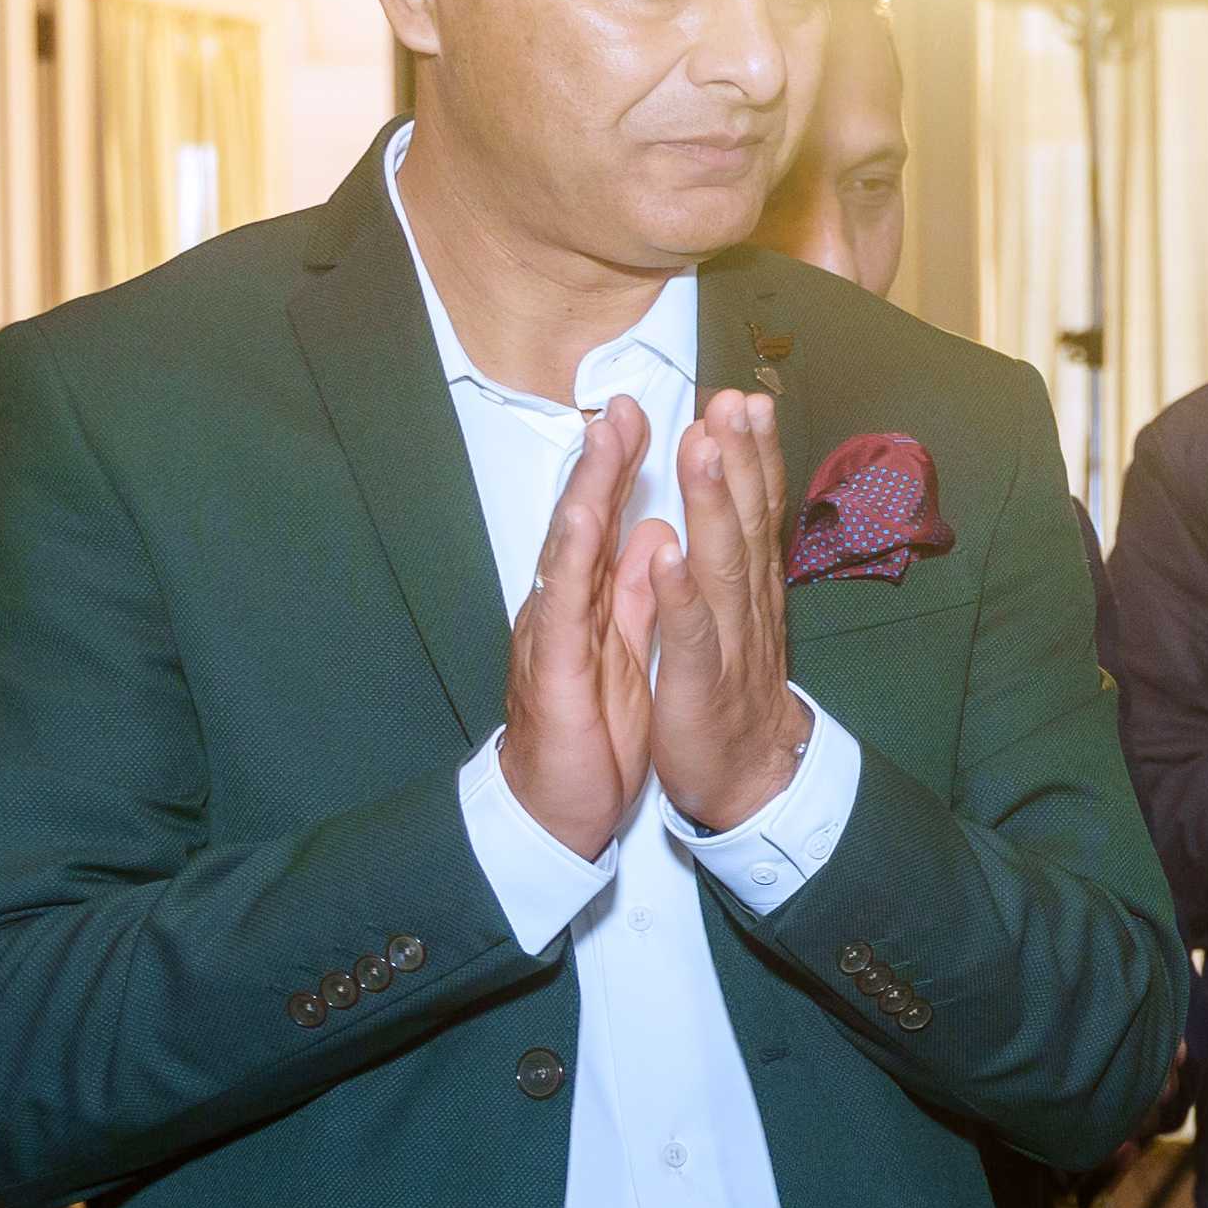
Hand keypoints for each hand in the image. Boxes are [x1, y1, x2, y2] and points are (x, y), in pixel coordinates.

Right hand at [498, 399, 662, 857]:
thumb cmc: (592, 729)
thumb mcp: (627, 648)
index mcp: (591, 598)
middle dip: (605, 457)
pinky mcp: (552, 668)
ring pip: (568, 546)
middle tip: (626, 401)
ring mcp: (552, 631)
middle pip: (585, 517)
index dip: (630, 468)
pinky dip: (580, 562)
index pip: (611, 520)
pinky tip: (595, 523)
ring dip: (587, 488)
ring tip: (607, 437)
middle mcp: (565, 604)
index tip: (653, 415)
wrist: (558, 807)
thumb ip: (637, 590)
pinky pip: (565, 608)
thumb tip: (656, 534)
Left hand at [647, 389, 811, 833]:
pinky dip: (680, 593)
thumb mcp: (738, 617)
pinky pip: (690, 634)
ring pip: (722, 563)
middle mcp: (747, 605)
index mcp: (749, 588)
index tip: (743, 399)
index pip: (754, 509)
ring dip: (713, 502)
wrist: (749, 781)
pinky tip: (668, 553)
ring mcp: (726, 642)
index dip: (750, 454)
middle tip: (732, 399)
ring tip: (703, 446)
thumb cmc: (733, 692)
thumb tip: (730, 498)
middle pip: (745, 520)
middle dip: (738, 457)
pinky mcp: (699, 684)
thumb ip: (732, 560)